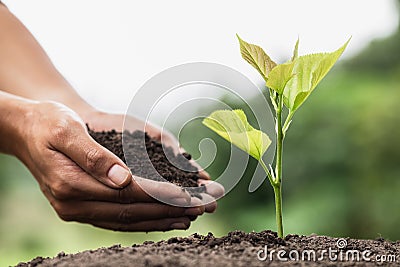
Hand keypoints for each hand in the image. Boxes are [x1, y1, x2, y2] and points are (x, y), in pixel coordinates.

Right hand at [16, 101, 208, 230]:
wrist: (27, 129)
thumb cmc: (48, 122)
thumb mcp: (66, 129)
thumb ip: (94, 155)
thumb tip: (123, 179)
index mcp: (69, 183)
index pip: (125, 194)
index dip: (159, 194)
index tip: (187, 194)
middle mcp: (73, 204)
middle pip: (130, 212)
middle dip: (169, 209)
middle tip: (201, 207)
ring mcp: (77, 209)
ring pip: (126, 220)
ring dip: (161, 219)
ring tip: (191, 217)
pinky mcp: (83, 208)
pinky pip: (118, 219)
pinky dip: (144, 219)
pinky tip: (164, 218)